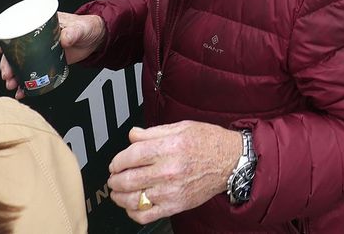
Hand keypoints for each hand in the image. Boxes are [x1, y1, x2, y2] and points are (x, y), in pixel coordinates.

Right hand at [0, 12, 104, 99]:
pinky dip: (27, 83)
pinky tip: (22, 90)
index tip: (1, 50)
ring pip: (22, 64)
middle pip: (17, 51)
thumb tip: (65, 38)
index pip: (19, 31)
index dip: (7, 40)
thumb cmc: (88, 26)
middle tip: (7, 74)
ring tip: (12, 84)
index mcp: (43, 25)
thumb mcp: (81, 27)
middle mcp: (38, 39)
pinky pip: (34, 73)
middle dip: (8, 64)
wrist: (97, 39)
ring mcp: (41, 52)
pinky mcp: (48, 63)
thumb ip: (74, 32)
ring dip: (15, 75)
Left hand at [107, 121, 240, 222]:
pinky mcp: (176, 205)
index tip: (115, 163)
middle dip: (115, 179)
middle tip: (113, 178)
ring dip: (119, 196)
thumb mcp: (182, 127)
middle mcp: (169, 170)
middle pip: (129, 179)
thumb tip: (133, 135)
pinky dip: (133, 213)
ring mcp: (171, 190)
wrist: (230, 161)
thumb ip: (154, 132)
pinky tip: (132, 206)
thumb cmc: (209, 142)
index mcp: (169, 148)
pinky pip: (147, 215)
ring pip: (134, 199)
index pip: (131, 156)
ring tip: (117, 192)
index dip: (117, 160)